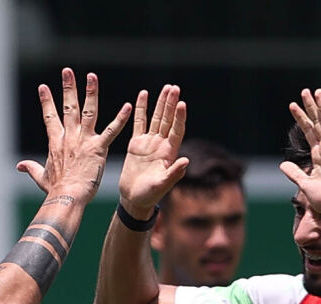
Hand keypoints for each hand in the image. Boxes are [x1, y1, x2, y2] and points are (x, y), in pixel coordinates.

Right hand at [17, 69, 131, 204]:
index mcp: (56, 142)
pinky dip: (120, 119)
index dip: (47, 101)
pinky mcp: (98, 148)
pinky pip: (111, 131)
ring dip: (90, 93)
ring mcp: (84, 141)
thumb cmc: (55, 190)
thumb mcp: (41, 177)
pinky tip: (128, 106)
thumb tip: (19, 166)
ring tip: (91, 76)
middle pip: (68, 107)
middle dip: (68, 88)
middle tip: (67, 71)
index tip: (44, 87)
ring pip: (88, 111)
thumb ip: (31, 168)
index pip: (49, 116)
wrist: (66, 197)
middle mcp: (69, 137)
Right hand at [117, 85, 187, 218]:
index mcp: (169, 153)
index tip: (181, 104)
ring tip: (166, 88)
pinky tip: (143, 95)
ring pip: (156, 118)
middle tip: (174, 88)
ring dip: (161, 103)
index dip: (179, 118)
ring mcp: (149, 143)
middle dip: (171, 104)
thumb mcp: (162, 185)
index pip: (176, 131)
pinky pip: (139, 122)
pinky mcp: (136, 143)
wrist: (134, 198)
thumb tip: (186, 161)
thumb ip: (173, 174)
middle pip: (168, 120)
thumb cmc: (149, 195)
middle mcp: (161, 145)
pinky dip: (141, 109)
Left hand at [279, 89, 320, 215]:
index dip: (301, 119)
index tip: (293, 106)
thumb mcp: (304, 184)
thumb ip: (294, 173)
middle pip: (317, 122)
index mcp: (317, 155)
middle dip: (310, 107)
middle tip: (305, 91)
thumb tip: (282, 165)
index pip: (308, 132)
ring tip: (317, 92)